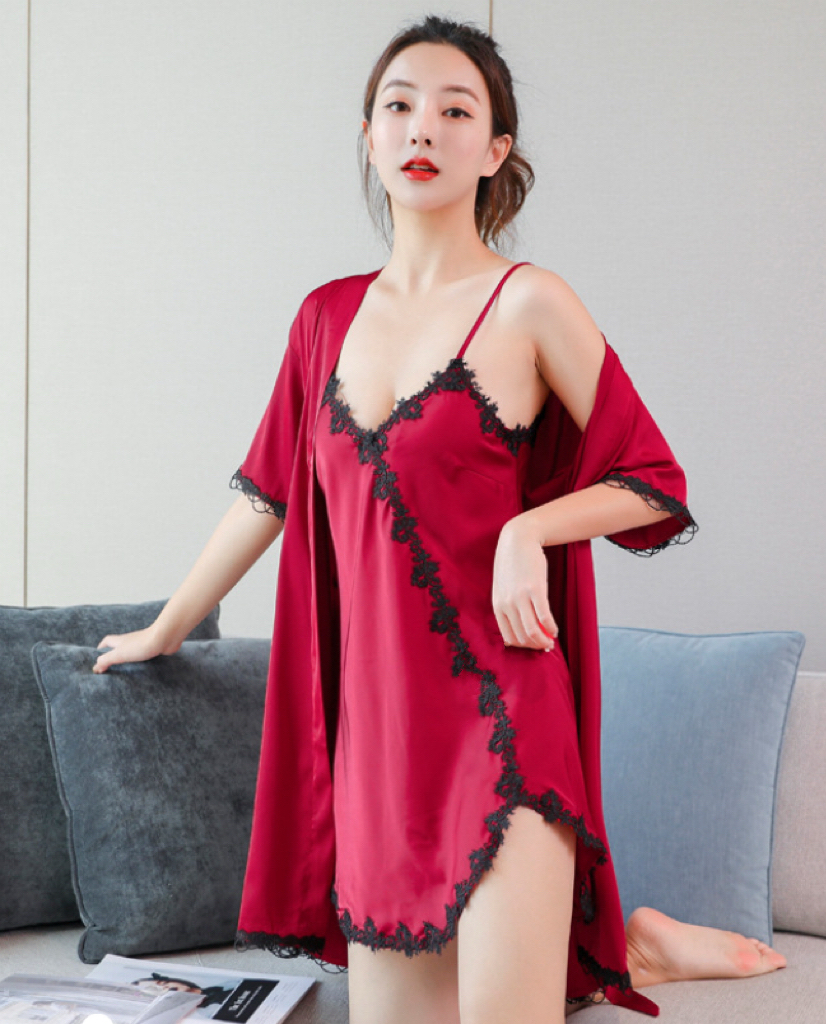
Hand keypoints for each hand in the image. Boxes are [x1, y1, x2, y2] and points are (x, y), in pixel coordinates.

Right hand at [92, 625, 171, 673]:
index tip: (98, 658)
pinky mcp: (152, 649)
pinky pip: (144, 656)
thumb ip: (106, 660)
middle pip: (118, 646)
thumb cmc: (141, 644)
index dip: (101, 649)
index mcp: (120, 641)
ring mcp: (142, 645)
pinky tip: (141, 670)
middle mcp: (130, 641)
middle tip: (110, 666)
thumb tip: (95, 667)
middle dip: (113, 654)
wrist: (164, 638)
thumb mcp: (119, 654)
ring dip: (127, 659)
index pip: (107, 642)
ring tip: (125, 671)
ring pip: (131, 651)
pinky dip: (140, 662)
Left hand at [491, 517, 558, 651]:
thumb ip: (509, 606)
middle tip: (547, 646)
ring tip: (551, 641)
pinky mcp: (535, 589)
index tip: (534, 646)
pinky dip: (551, 628)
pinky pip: (544, 617)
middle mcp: (506, 604)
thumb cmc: (513, 565)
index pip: (509, 638)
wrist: (518, 540)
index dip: (524, 647)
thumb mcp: (504, 588)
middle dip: (536, 646)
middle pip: (522, 637)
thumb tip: (522, 628)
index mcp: (497, 606)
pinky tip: (555, 630)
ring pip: (532, 631)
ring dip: (544, 641)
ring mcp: (520, 598)